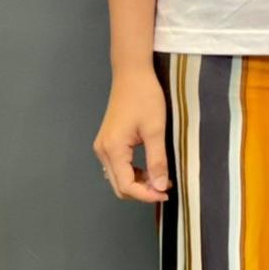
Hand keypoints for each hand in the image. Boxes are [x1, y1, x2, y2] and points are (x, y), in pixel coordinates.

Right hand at [92, 65, 171, 203]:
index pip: (126, 186)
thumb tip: (159, 187)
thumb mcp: (155, 130)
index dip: (146, 195)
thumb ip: (157, 161)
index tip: (166, 192)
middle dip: (142, 192)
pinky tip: (150, 168)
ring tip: (160, 177)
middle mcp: (103, 151)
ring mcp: (103, 146)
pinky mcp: (108, 142)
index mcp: (113, 149)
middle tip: (164, 187)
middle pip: (119, 187)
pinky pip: (118, 167)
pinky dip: (133, 173)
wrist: (132, 74)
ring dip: (138, 184)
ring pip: (118, 178)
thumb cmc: (145, 97)